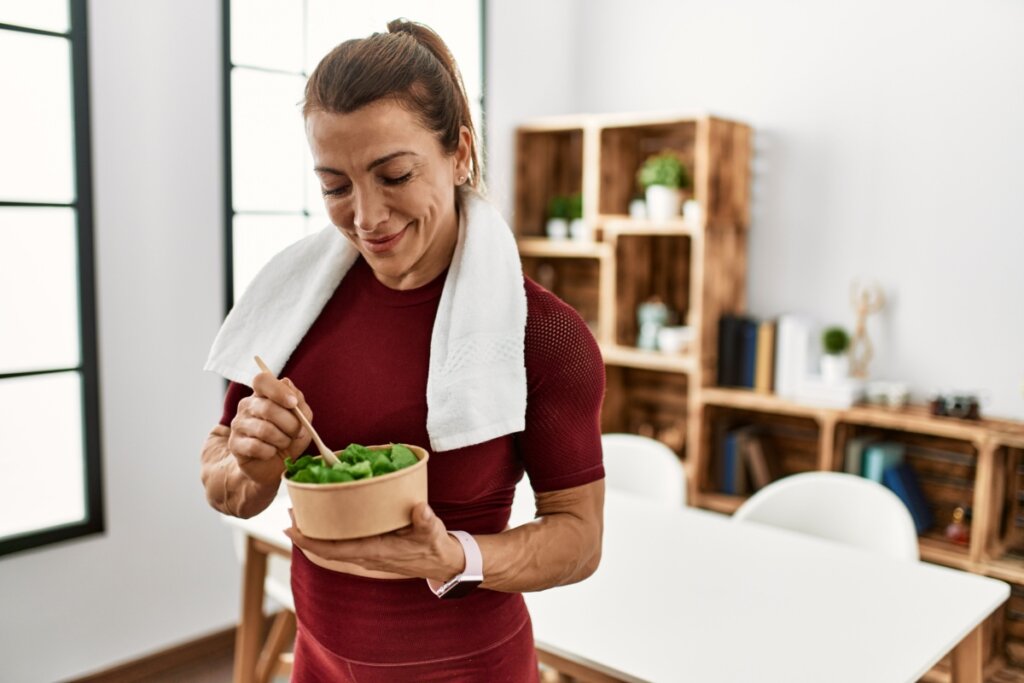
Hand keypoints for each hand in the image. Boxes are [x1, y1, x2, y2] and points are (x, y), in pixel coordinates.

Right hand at [228, 372, 312, 484]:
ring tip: (283, 444)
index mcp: (263, 394)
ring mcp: (238, 424)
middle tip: (295, 433)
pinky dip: (270, 452)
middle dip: (290, 424)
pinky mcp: (234, 444)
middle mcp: (247, 405)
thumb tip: (287, 383)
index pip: (262, 380)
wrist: (277, 466)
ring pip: (264, 429)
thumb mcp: (303, 420)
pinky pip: (256, 447)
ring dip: (282, 440)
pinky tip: (271, 452)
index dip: (278, 390)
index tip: (293, 404)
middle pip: (267, 408)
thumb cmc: (290, 438)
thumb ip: (299, 402)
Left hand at [284, 504, 465, 580]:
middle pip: (325, 549)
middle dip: (305, 534)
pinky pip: (340, 545)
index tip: (291, 529)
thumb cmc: (434, 546)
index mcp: (374, 551)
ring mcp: (366, 555)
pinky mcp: (370, 550)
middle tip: (290, 512)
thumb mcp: (432, 531)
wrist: (441, 562)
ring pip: (331, 548)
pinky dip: (328, 535)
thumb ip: (425, 520)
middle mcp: (365, 556)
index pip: (333, 550)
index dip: (309, 541)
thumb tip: (420, 509)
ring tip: (301, 513)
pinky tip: (325, 520)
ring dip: (314, 534)